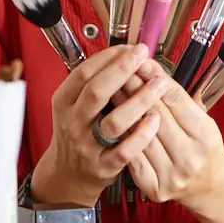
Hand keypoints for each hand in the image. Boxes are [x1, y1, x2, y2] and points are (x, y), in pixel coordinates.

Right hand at [30, 44, 171, 206]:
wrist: (68, 175)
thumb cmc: (79, 132)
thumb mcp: (75, 104)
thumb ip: (95, 82)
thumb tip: (126, 53)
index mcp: (64, 101)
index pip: (84, 72)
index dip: (109, 57)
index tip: (131, 47)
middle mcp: (72, 122)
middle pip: (96, 91)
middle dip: (122, 69)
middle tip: (144, 55)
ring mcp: (87, 146)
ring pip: (113, 121)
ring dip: (139, 100)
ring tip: (159, 84)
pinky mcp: (103, 167)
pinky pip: (125, 151)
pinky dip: (141, 135)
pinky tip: (155, 120)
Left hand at [122, 59, 223, 205]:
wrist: (207, 185)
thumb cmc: (201, 146)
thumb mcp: (200, 118)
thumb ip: (177, 96)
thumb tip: (150, 67)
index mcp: (206, 136)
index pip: (176, 99)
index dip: (155, 78)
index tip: (141, 62)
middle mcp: (190, 157)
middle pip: (156, 114)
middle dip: (136, 87)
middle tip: (121, 69)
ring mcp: (172, 175)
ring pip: (140, 134)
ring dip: (124, 108)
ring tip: (113, 89)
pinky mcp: (156, 188)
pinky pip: (133, 157)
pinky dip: (122, 136)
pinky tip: (112, 120)